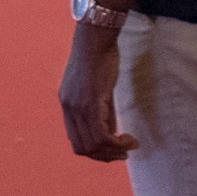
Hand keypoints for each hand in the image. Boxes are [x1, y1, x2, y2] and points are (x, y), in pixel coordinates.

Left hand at [56, 19, 132, 162]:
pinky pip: (102, 135)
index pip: (75, 140)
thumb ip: (101, 111)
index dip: (94, 151)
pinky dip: (117, 143)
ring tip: (130, 146)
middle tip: (123, 153)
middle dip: (104, 156)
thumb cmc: (100, 57)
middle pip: (82, 148)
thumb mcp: (97, 87)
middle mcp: (68, 108)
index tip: (112, 149)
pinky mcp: (90, 103)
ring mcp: (77, 106)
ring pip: (93, 145)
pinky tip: (129, 139)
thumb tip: (111, 132)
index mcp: (66, 103)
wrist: (96, 38)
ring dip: (114, 152)